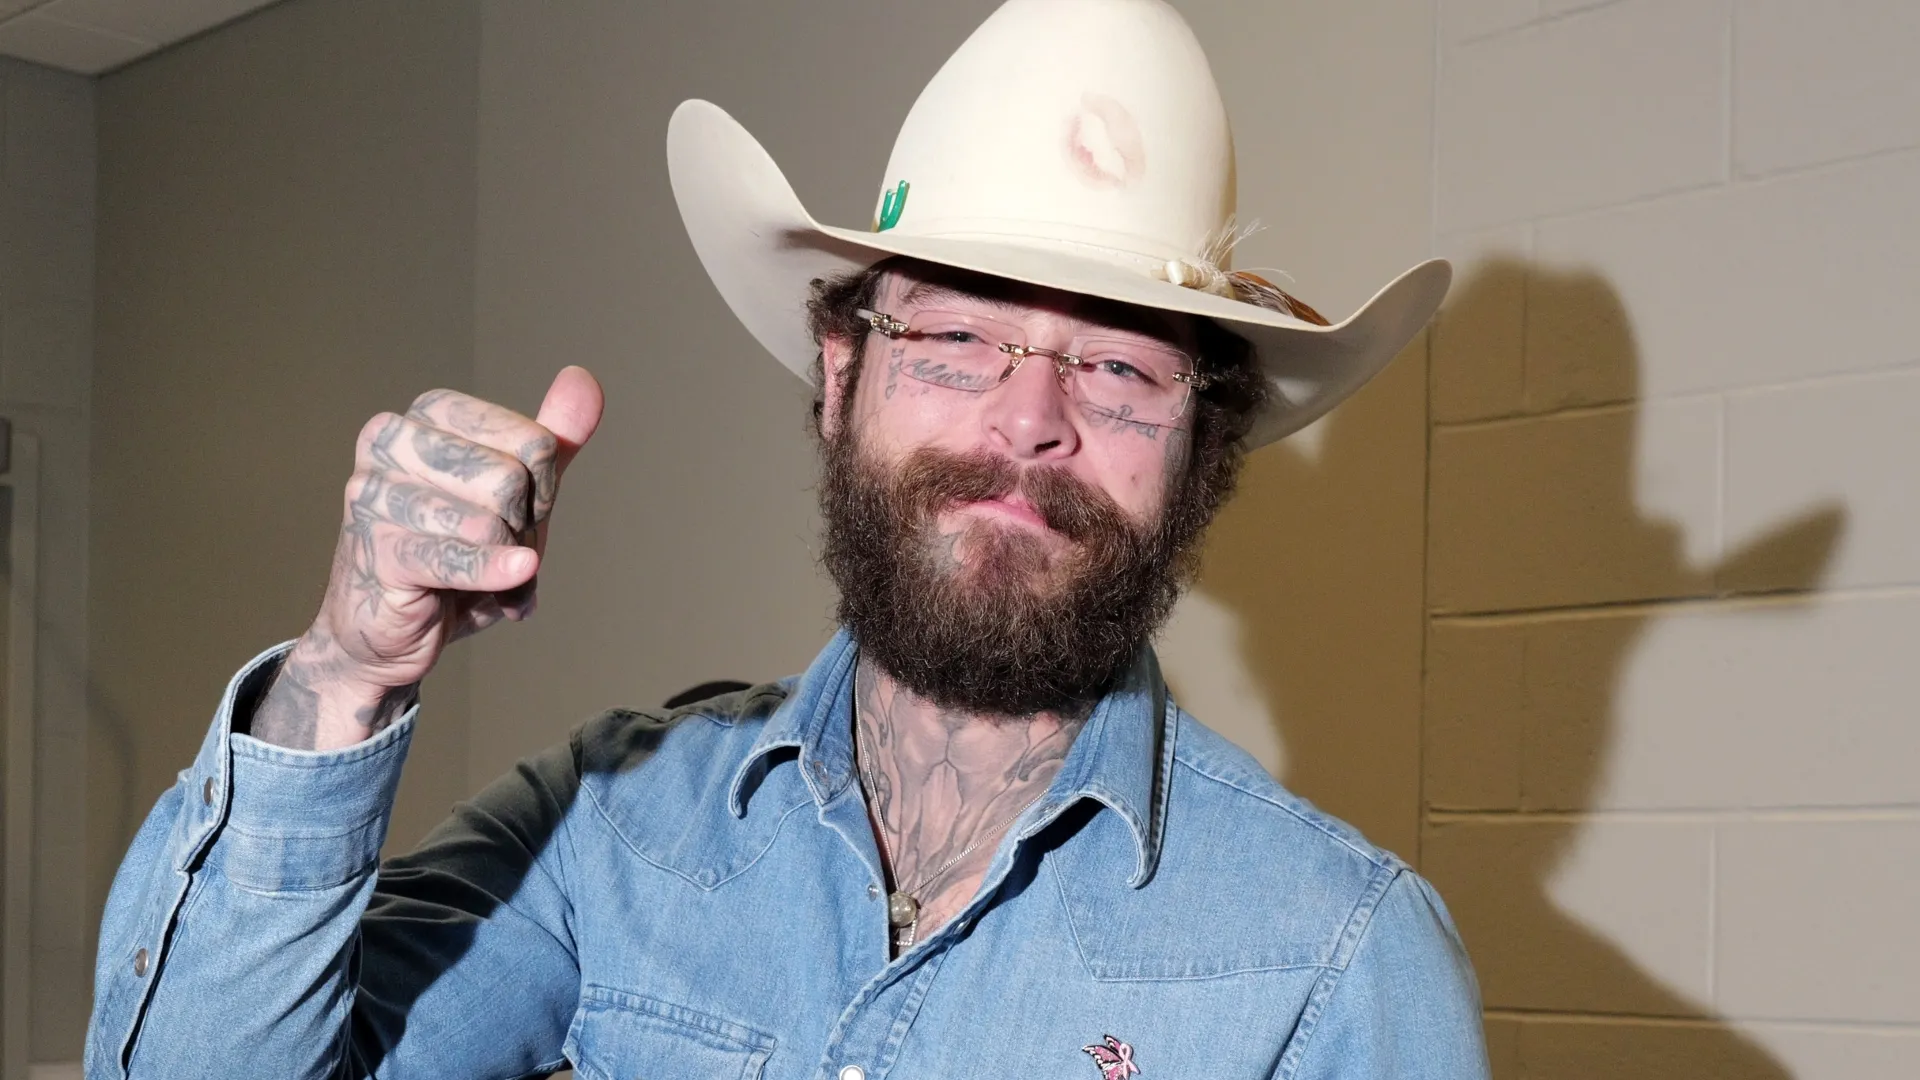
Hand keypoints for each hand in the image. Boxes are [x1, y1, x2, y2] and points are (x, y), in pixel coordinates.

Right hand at [252, 367, 603, 749]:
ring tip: (482, 573)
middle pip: (512, 479)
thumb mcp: (519, 490)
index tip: (519, 512)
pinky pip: (459, 558)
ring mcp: (373, 492)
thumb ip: (554, 436)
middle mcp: (390, 439)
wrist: (393, 629)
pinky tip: (514, 584)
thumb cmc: (456, 549)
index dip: (543, 489)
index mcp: (427, 413)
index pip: (533, 441)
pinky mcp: (375, 547)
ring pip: (489, 522)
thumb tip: (583, 378)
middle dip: (522, 528)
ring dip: (506, 560)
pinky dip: (496, 574)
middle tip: (496, 547)